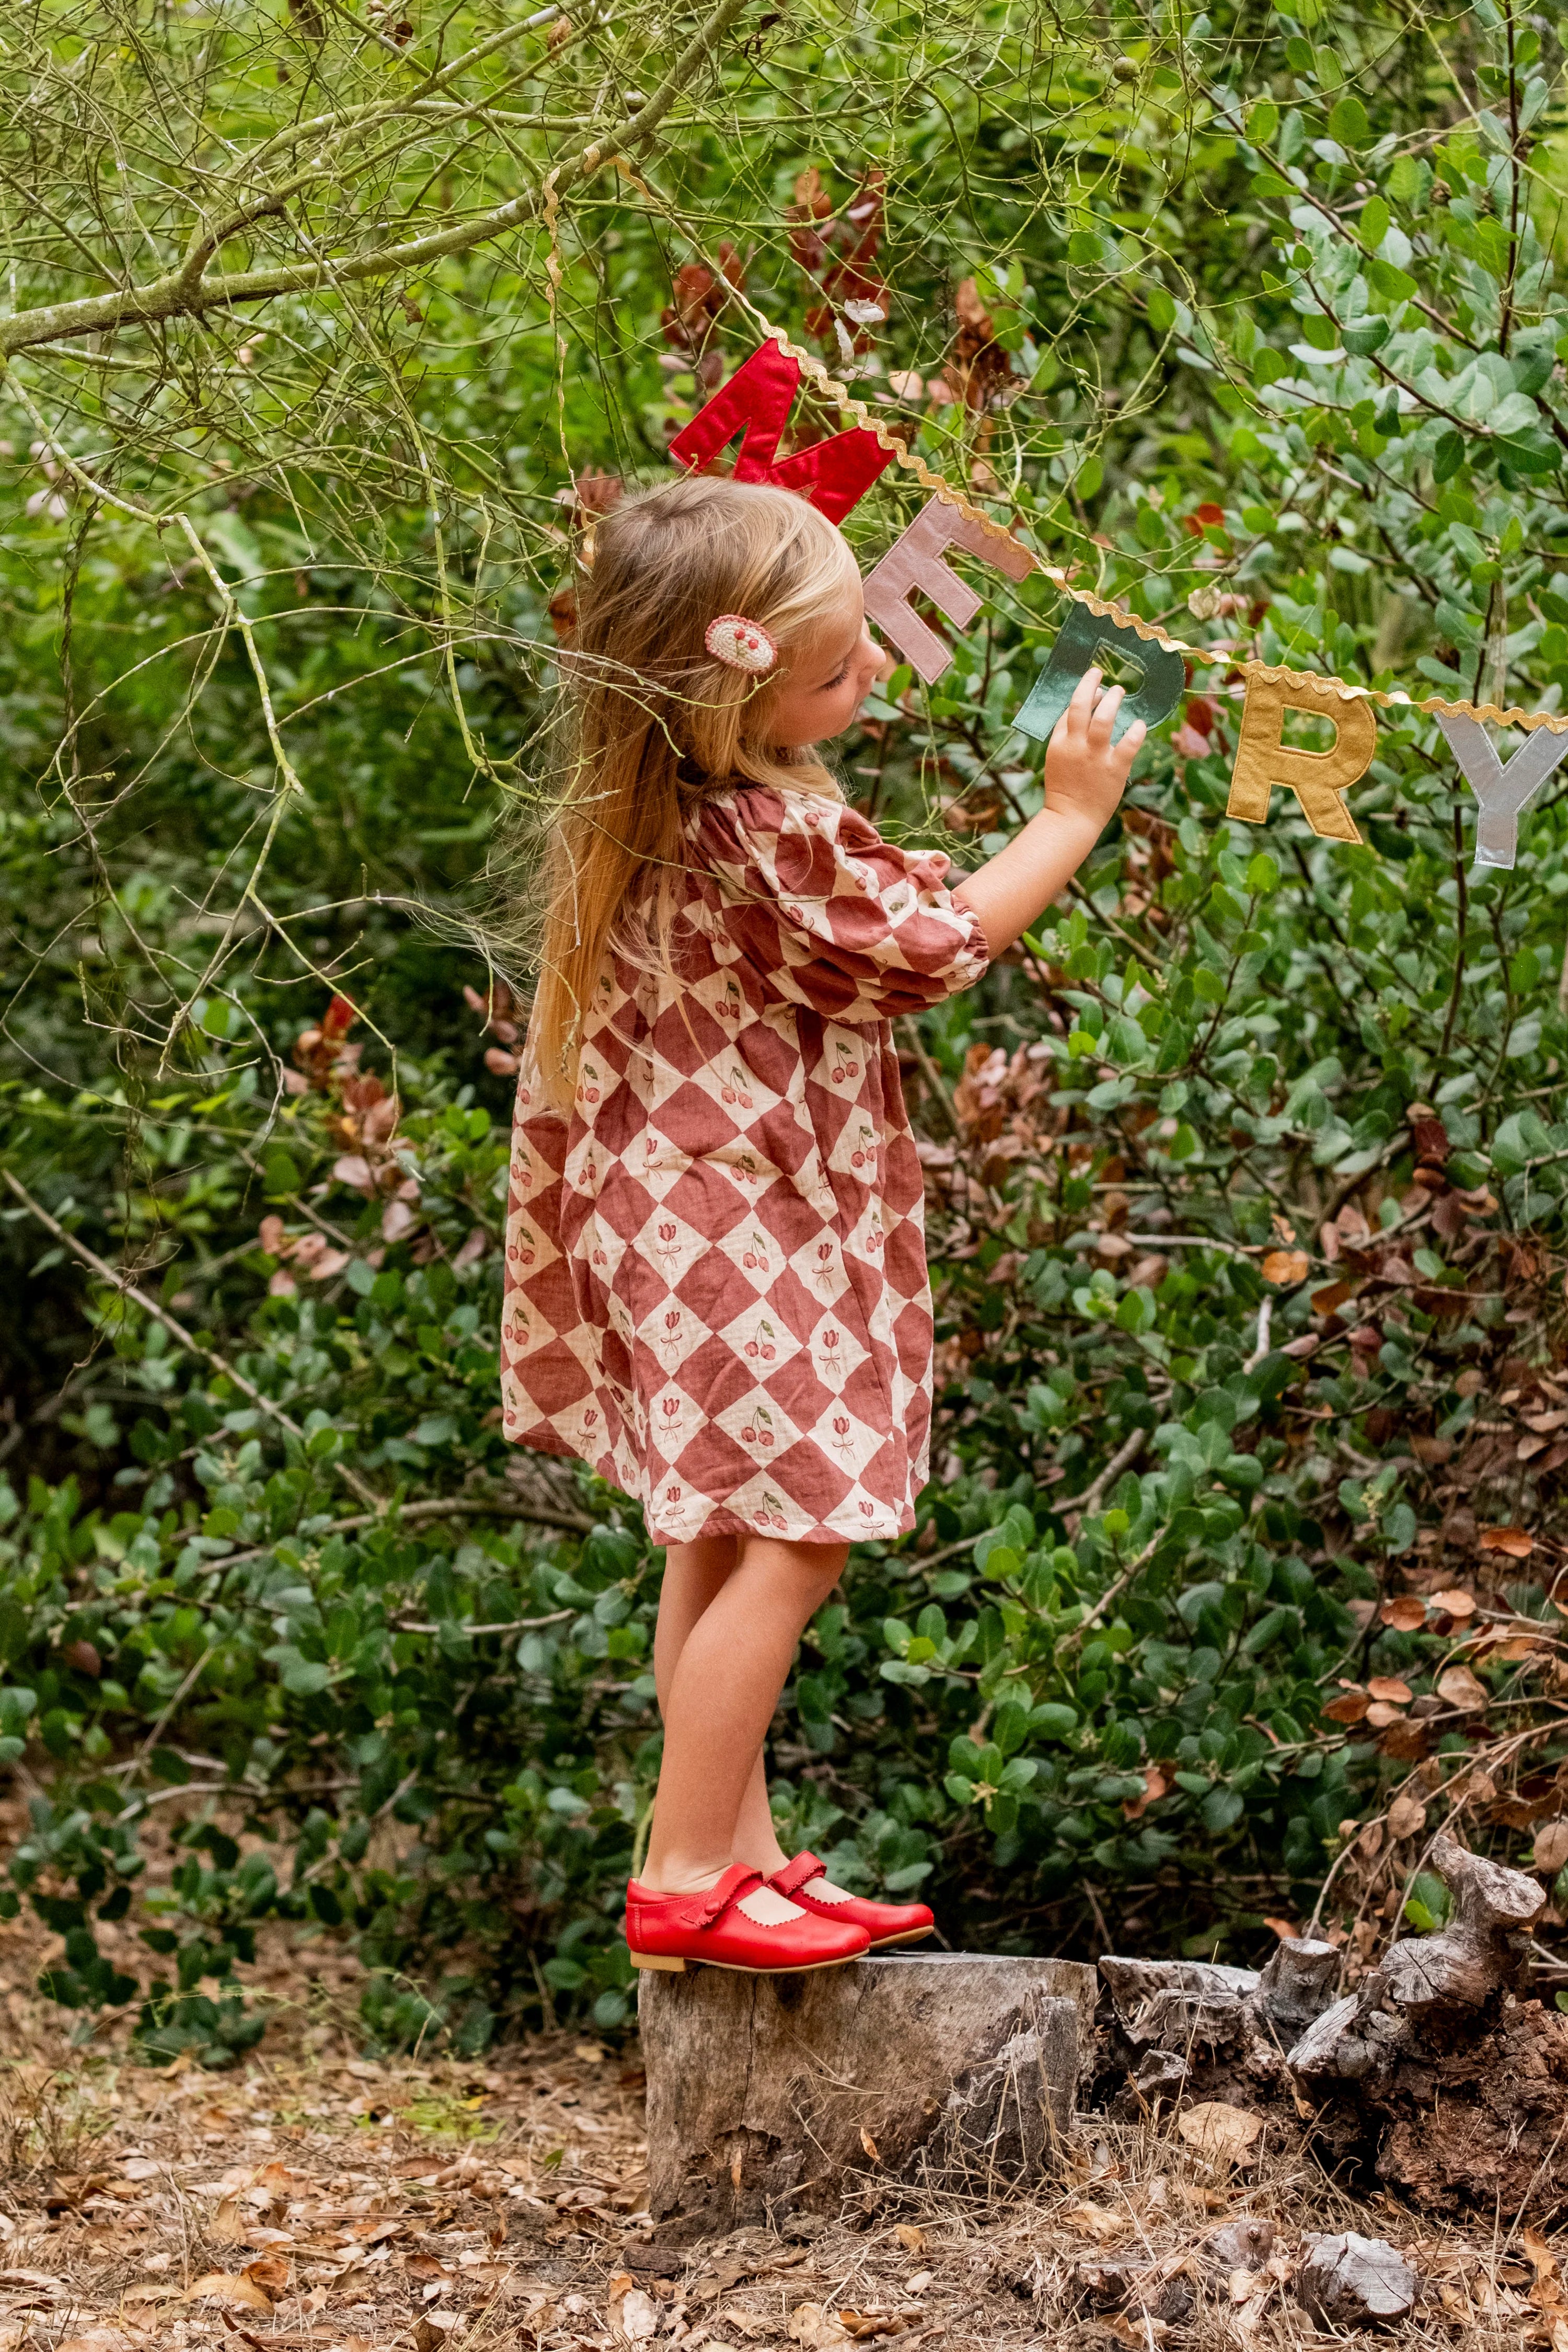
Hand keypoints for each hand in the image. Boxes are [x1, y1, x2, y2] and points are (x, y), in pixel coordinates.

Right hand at [1044, 665, 1144, 827]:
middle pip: (1082, 706)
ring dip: (1113, 701)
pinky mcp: (1115, 769)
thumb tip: (1083, 709)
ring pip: (1105, 719)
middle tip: (1102, 675)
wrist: (1071, 819)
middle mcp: (1076, 746)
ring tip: (1120, 691)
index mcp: (1060, 743)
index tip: (1093, 685)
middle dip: (1091, 685)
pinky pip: (1129, 744)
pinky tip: (1139, 724)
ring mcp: (1096, 757)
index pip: (1069, 710)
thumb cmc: (1065, 789)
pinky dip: (1136, 730)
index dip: (1083, 693)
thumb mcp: (1058, 758)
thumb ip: (1066, 735)